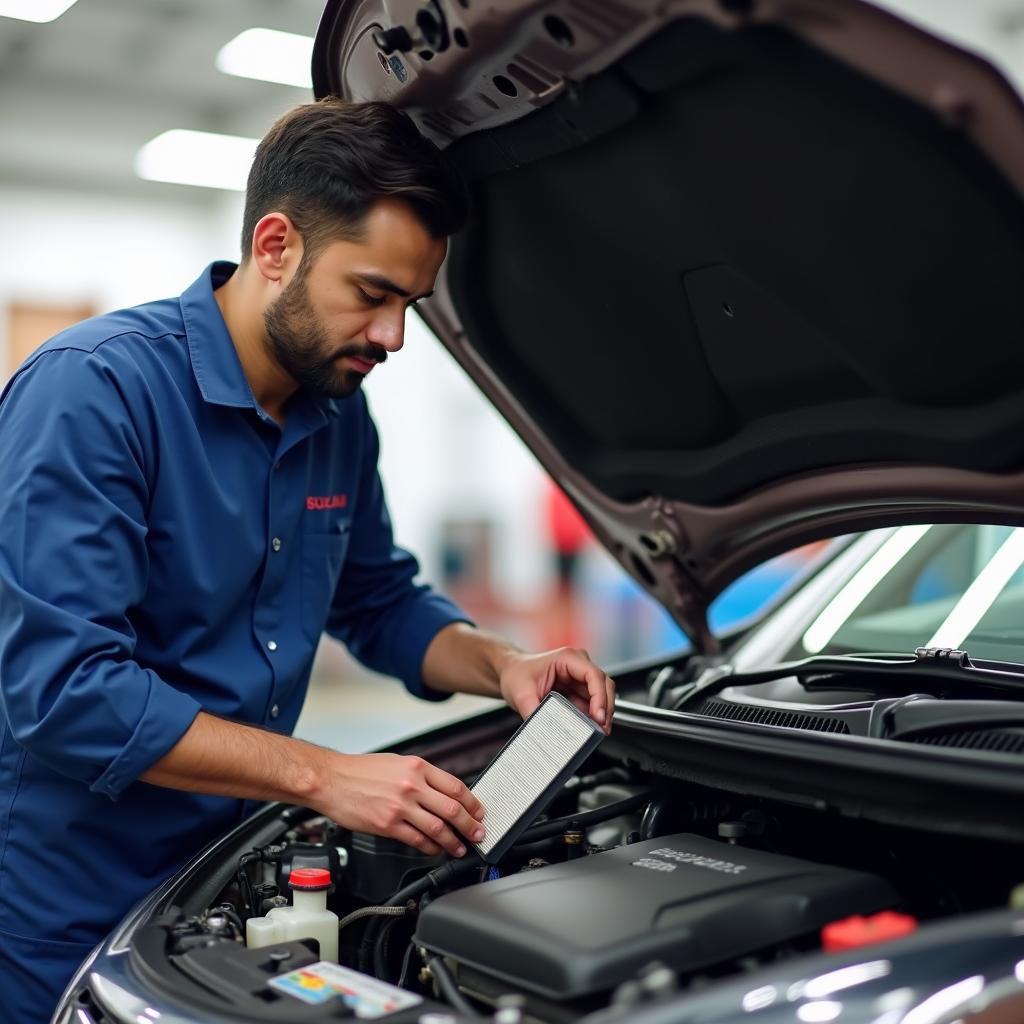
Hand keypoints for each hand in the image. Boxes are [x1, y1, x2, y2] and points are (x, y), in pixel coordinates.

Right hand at [313, 752, 485, 857]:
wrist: (331, 780)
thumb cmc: (360, 770)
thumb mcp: (397, 762)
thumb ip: (421, 776)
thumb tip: (442, 792)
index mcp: (417, 767)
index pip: (456, 787)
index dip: (472, 803)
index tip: (479, 812)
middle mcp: (412, 786)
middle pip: (452, 810)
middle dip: (470, 825)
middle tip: (478, 834)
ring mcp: (400, 807)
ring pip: (438, 829)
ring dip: (453, 842)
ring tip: (460, 848)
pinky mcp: (387, 825)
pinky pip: (416, 840)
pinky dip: (430, 848)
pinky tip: (435, 850)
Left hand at [497, 647, 615, 733]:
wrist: (510, 673)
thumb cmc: (516, 674)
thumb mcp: (521, 694)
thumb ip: (535, 713)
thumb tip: (546, 733)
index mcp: (567, 658)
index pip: (594, 675)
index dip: (600, 697)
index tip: (598, 716)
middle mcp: (578, 665)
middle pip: (604, 685)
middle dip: (605, 708)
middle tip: (602, 729)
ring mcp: (579, 677)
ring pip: (601, 695)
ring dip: (601, 714)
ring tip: (597, 732)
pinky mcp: (578, 689)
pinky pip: (591, 703)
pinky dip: (592, 716)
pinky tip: (589, 728)